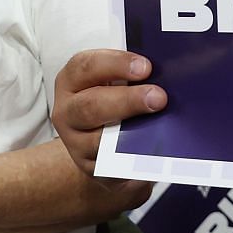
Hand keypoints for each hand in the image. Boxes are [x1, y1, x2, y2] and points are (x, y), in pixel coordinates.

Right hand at [50, 50, 164, 181]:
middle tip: (159, 98)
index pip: (86, 67)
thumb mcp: (115, 81)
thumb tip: (165, 71)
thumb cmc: (113, 100)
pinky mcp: (91, 168)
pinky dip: (132, 157)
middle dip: (127, 100)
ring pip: (98, 140)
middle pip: (91, 105)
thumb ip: (132, 73)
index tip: (146, 67)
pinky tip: (153, 149)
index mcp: (72, 80)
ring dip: (130, 133)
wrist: (103, 146)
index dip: (116, 64)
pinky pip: (112, 165)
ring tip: (158, 125)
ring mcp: (76, 143)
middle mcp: (67, 111)